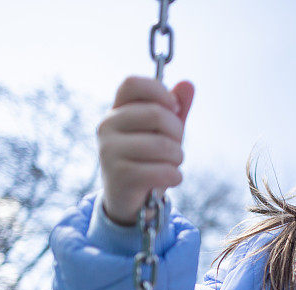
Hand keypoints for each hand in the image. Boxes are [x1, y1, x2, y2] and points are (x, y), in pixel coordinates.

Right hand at [97, 76, 194, 224]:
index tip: (173, 110)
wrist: (130, 199)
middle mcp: (107, 126)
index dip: (160, 92)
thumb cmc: (149, 159)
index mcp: (116, 110)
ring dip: (178, 158)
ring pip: (163, 146)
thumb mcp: (164, 131)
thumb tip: (188, 84)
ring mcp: (109, 150)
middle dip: (177, 133)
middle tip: (175, 146)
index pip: (134, 83)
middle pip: (156, 114)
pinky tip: (169, 179)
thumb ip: (175, 108)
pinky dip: (175, 177)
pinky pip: (162, 171)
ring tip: (170, 165)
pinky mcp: (119, 175)